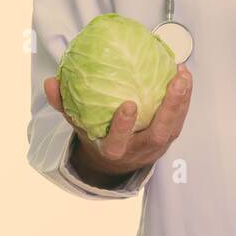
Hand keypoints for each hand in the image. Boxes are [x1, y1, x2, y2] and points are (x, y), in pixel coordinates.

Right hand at [44, 64, 193, 175]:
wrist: (117, 162)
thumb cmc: (97, 136)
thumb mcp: (79, 125)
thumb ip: (64, 105)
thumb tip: (50, 81)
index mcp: (114, 150)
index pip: (119, 142)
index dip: (123, 126)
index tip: (128, 105)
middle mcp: (139, 151)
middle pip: (158, 134)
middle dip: (169, 109)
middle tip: (175, 82)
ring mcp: (158, 145)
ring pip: (175, 125)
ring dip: (182, 100)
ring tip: (183, 73)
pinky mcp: (170, 137)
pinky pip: (181, 117)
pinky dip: (185, 97)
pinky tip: (184, 74)